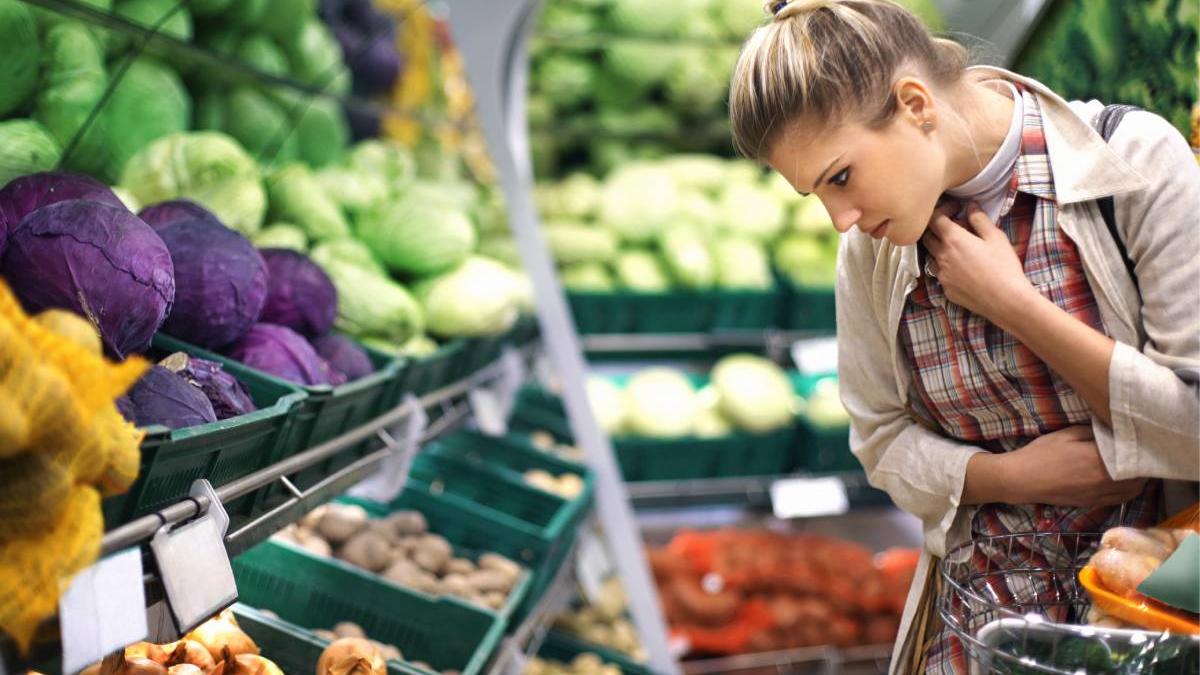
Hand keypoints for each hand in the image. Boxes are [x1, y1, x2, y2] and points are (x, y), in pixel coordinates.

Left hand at [922, 201, 1036, 323]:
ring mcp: (941, 275)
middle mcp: (941, 257)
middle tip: (956, 226)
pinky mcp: (946, 290)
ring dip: (940, 248)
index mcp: (953, 240)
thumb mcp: (995, 237)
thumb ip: (979, 219)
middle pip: (927, 236)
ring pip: (931, 256)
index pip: (934, 218)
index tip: (956, 208)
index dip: (942, 209)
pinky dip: (946, 266)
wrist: (1006, 300)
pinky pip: (940, 274)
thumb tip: (970, 206)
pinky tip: (963, 268)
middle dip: (937, 227)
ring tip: (960, 248)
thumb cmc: (1003, 267)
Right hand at [997, 426, 1146, 506]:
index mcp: (1099, 460)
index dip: (1141, 450)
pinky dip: (1127, 492)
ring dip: (1139, 481)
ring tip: (1137, 470)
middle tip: (1142, 454)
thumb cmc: (1041, 453)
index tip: (1142, 441)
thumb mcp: (1066, 434)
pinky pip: (1119, 500)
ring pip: (1132, 491)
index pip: (1132, 456)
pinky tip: (1124, 483)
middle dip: (1143, 466)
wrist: (1021, 479)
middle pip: (1138, 477)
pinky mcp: (1091, 503)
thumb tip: (1113, 431)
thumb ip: (1093, 432)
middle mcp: (1104, 480)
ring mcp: (1098, 494)